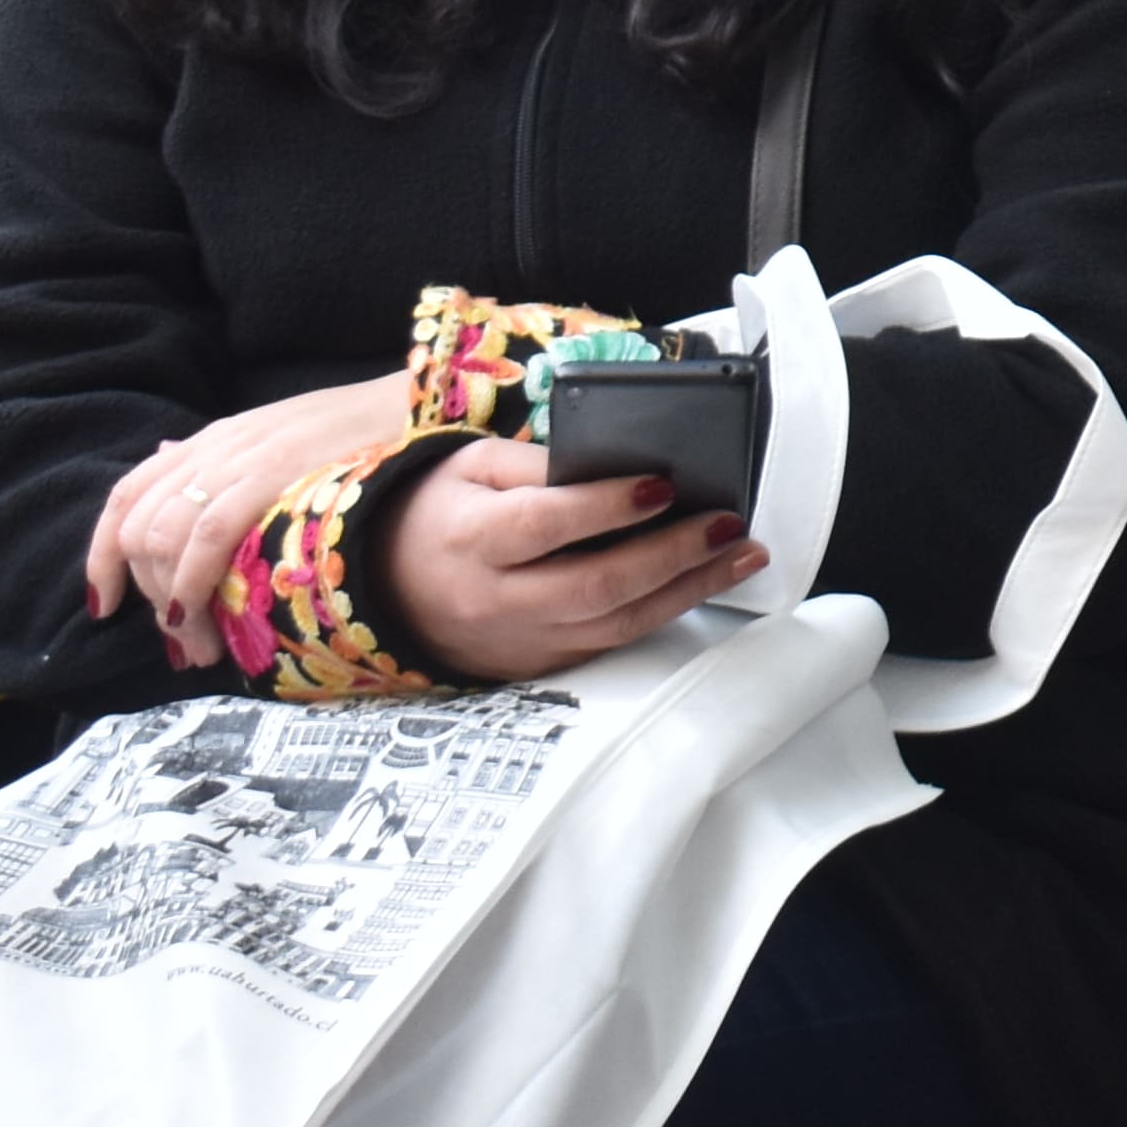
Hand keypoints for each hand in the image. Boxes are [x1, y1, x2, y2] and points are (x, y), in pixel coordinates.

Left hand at [83, 378, 417, 662]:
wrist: (418, 403)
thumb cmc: (362, 430)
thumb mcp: (281, 435)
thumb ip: (226, 458)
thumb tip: (163, 462)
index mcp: (213, 439)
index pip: (127, 496)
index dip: (103, 556)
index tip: (106, 605)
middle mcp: (212, 448)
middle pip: (138, 531)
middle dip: (148, 597)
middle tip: (184, 642)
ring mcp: (237, 461)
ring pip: (160, 542)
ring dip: (172, 606)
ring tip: (203, 647)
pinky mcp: (268, 477)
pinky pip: (203, 539)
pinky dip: (191, 585)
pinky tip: (206, 621)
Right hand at [383, 440, 762, 682]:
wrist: (384, 585)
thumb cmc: (440, 511)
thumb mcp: (472, 466)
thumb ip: (538, 464)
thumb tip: (614, 463)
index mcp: (472, 539)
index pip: (547, 526)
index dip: (609, 507)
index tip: (664, 485)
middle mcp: (495, 598)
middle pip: (595, 585)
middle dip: (673, 555)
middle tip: (728, 523)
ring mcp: (518, 639)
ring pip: (615, 623)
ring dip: (690, 589)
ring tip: (743, 554)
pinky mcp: (537, 663)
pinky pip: (608, 643)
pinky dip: (662, 612)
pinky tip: (702, 583)